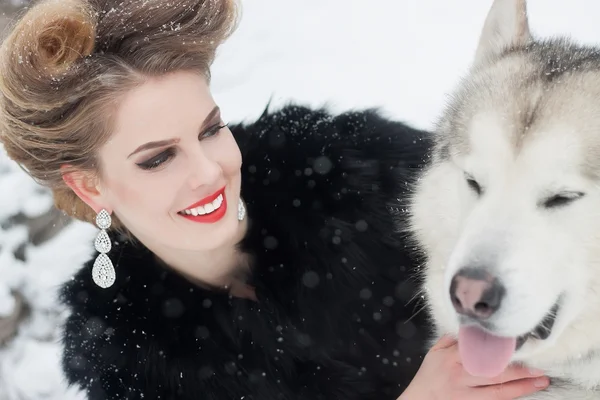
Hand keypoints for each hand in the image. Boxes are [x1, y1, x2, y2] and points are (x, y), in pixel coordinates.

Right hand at [398, 335, 549, 399]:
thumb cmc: (428, 376)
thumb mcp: (435, 352)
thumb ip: (452, 339)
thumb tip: (471, 326)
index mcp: (452, 357)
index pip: (480, 349)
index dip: (501, 347)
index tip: (519, 343)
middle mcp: (460, 375)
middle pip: (494, 371)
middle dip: (519, 369)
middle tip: (540, 366)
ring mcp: (465, 393)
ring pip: (498, 390)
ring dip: (522, 386)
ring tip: (541, 381)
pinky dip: (509, 396)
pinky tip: (524, 392)